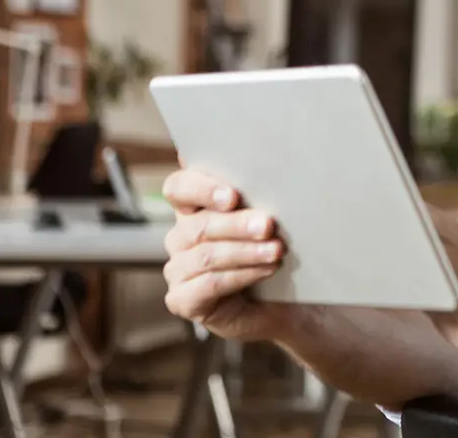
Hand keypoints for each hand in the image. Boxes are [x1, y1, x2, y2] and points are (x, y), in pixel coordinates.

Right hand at [161, 168, 292, 341]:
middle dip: (236, 224)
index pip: (178, 188)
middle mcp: (179, 237)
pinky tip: (266, 270)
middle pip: (197, 225)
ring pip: (205, 255)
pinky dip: (242, 275)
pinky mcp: (182, 300)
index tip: (233, 196)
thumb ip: (256, 191)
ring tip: (276, 250)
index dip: (201, 189)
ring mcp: (177, 270)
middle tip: (268, 225)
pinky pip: (208, 285)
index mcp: (192, 208)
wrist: (280, 301)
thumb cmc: (271, 250)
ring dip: (246, 251)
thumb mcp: (265, 218)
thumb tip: (268, 156)